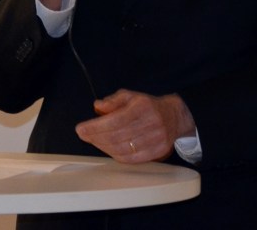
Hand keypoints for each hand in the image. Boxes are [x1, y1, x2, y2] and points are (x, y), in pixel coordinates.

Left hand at [74, 90, 195, 163]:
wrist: (175, 117)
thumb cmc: (148, 106)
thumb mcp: (130, 97)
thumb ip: (112, 101)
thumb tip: (97, 107)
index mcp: (142, 107)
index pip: (115, 120)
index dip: (95, 127)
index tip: (81, 129)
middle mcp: (151, 123)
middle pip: (117, 137)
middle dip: (96, 137)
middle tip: (85, 135)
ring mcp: (156, 140)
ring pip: (123, 150)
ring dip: (104, 147)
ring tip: (94, 141)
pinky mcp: (158, 152)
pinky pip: (132, 159)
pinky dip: (116, 156)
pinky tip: (108, 149)